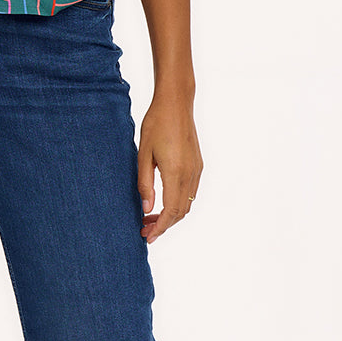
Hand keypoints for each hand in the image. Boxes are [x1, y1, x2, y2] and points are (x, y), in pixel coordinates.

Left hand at [137, 91, 202, 242]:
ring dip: (171, 215)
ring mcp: (197, 170)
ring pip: (187, 204)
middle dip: (163, 225)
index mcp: (176, 173)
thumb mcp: (143, 154)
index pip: (171, 211)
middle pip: (181, 213)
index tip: (147, 237)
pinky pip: (190, 193)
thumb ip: (145, 183)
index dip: (160, 228)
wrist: (176, 103)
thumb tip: (147, 208)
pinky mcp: (198, 165)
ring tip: (150, 217)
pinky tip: (162, 201)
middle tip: (144, 230)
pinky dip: (178, 204)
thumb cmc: (156, 124)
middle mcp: (190, 174)